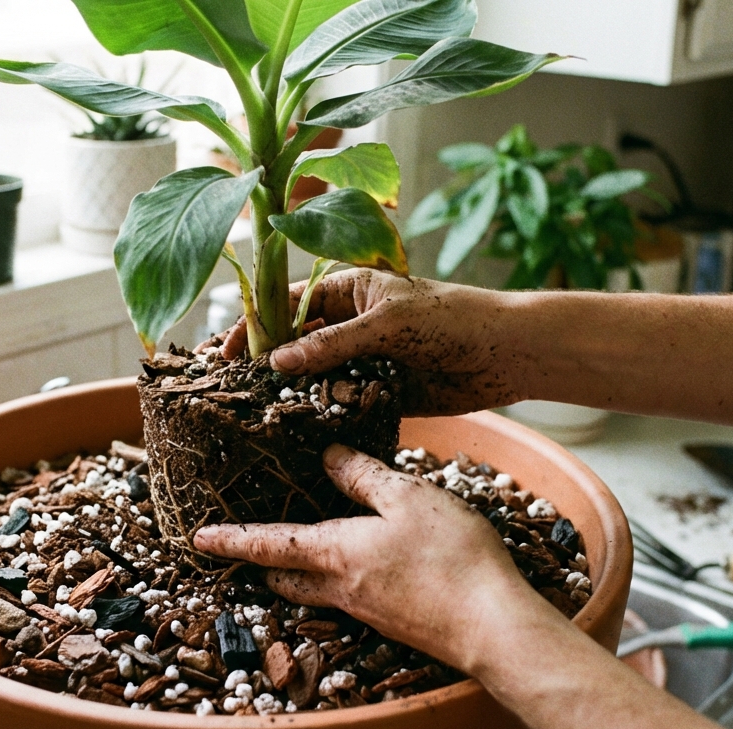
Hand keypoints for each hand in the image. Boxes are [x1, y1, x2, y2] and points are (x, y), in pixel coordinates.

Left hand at [193, 443, 558, 670]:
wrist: (493, 628)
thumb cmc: (452, 558)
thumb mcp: (409, 498)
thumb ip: (364, 476)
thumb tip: (328, 457)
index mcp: (335, 553)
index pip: (267, 546)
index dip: (230, 540)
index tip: (198, 538)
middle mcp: (341, 588)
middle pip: (285, 578)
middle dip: (261, 564)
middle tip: (245, 545)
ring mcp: (366, 609)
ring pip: (316, 589)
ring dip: (298, 571)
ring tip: (298, 548)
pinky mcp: (392, 619)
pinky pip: (348, 596)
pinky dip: (338, 577)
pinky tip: (362, 561)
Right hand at [222, 269, 531, 414]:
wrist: (509, 353)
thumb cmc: (453, 319)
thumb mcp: (387, 324)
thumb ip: (331, 343)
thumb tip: (275, 362)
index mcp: (348, 289)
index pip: (286, 304)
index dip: (253, 328)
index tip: (223, 356)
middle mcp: (351, 323)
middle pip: (295, 344)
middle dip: (266, 366)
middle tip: (232, 394)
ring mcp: (364, 358)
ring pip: (316, 378)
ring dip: (294, 396)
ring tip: (259, 419)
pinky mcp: (381, 391)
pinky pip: (343, 403)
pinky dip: (325, 416)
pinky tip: (301, 434)